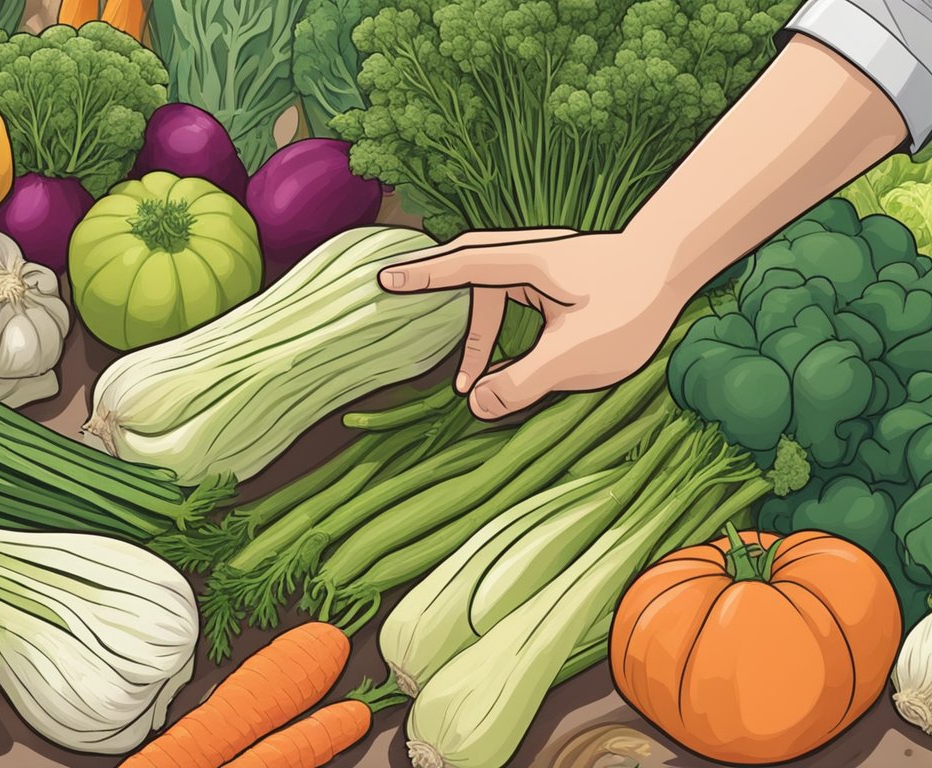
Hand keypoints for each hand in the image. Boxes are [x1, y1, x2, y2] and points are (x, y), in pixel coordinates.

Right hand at [379, 228, 691, 419]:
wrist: (679, 263)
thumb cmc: (633, 305)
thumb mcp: (575, 356)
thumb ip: (522, 382)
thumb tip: (477, 403)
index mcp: (527, 265)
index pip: (462, 268)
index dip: (422, 278)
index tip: (383, 282)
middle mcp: (530, 255)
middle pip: (468, 266)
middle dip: (434, 289)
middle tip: (399, 298)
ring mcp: (546, 262)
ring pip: (492, 287)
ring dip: (476, 329)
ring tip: (469, 378)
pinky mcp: (561, 275)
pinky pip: (512, 295)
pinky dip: (497, 324)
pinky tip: (505, 362)